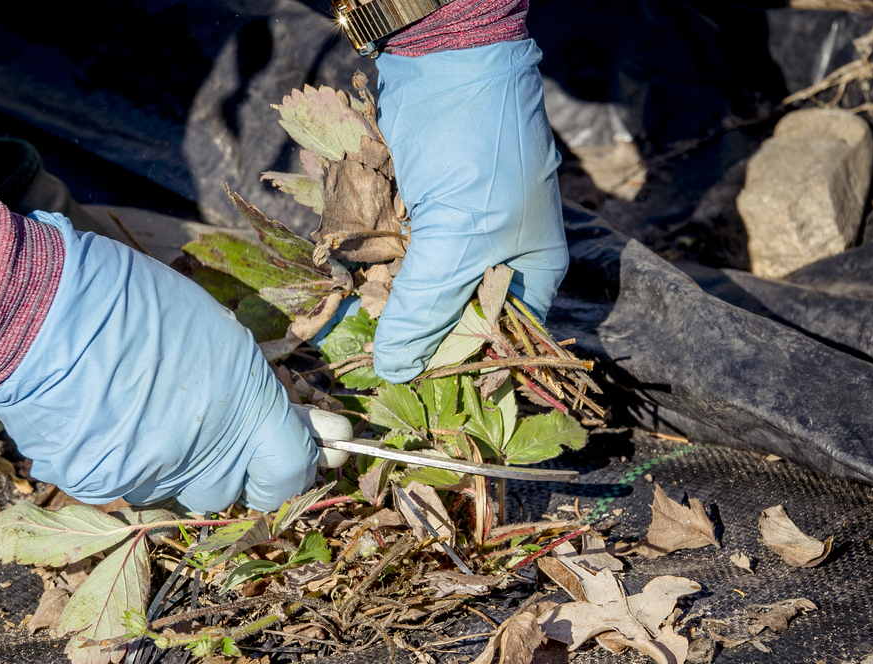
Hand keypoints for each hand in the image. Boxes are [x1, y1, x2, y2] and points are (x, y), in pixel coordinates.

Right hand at [0, 217, 317, 512]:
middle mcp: (205, 457)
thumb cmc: (136, 302)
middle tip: (206, 423)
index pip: (291, 472)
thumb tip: (287, 422)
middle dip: (227, 463)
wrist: (41, 308)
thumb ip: (254, 393)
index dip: (292, 466)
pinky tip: (106, 417)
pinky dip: (124, 460)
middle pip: (232, 488)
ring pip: (177, 490)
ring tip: (145, 409)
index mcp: (246, 412)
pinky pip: (127, 485)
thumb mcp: (219, 337)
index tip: (289, 452)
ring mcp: (151, 478)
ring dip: (174, 463)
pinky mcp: (101, 487)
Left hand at [372, 39, 568, 382]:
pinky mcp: (413, 216)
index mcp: (530, 271)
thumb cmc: (478, 152)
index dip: (460, 367)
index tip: (416, 390)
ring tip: (347, 324)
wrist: (446, 64)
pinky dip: (368, 267)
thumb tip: (397, 368)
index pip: (498, 340)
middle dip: (412, 332)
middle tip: (370, 360)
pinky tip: (343, 282)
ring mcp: (450, 235)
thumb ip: (426, 307)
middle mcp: (492, 258)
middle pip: (449, 318)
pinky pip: (389, 257)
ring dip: (383, 302)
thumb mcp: (459, 239)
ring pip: (414, 289)